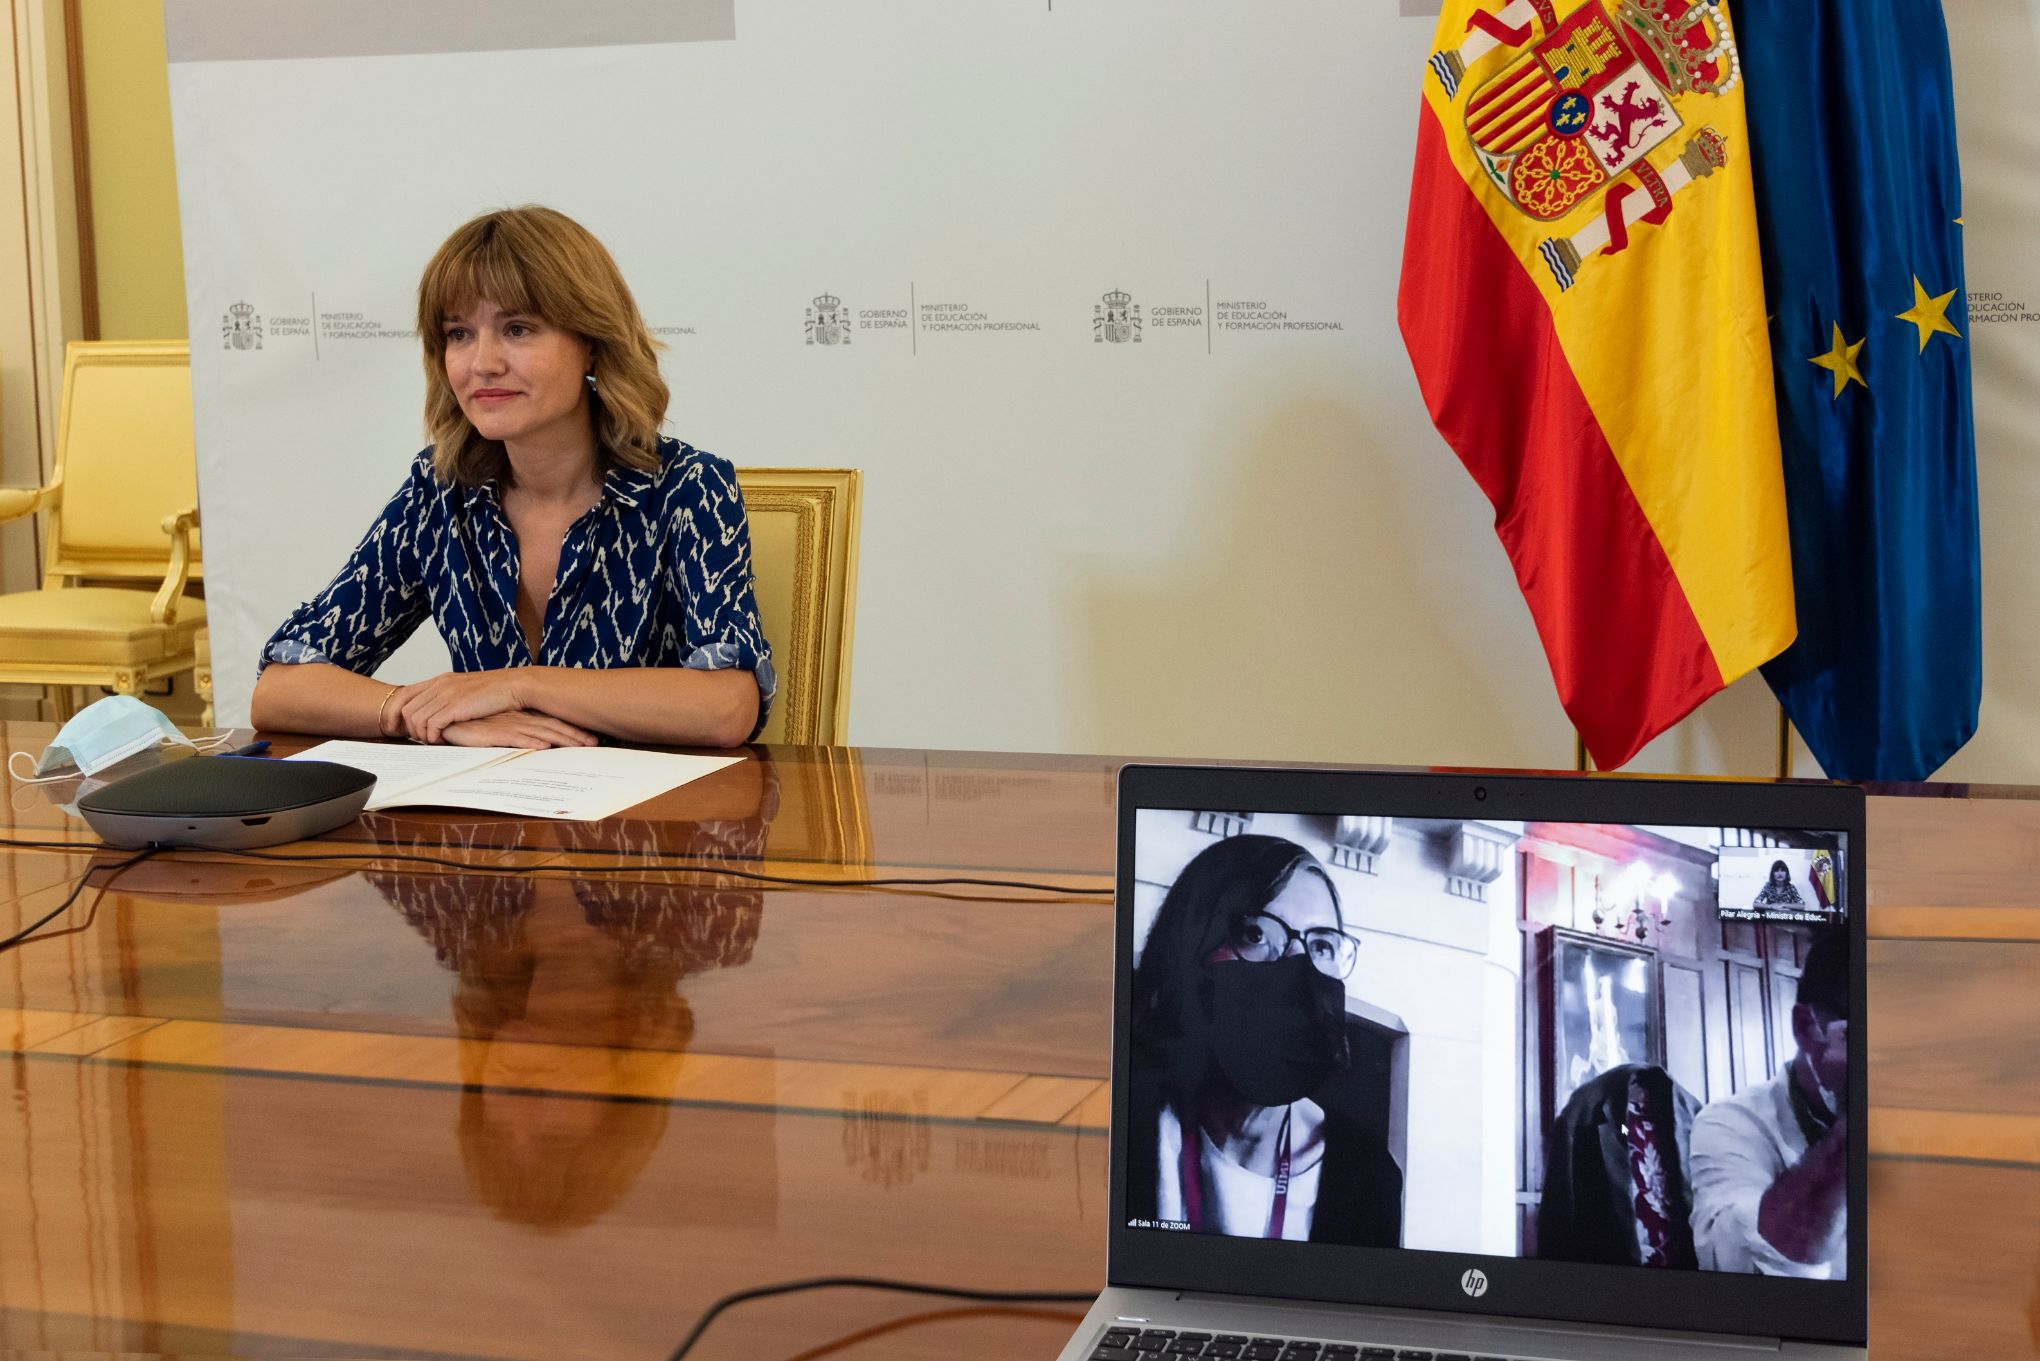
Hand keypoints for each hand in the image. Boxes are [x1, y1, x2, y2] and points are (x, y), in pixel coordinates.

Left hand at [391, 669, 534, 743]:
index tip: (394, 727)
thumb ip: (448, 698)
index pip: (404, 694)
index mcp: (440, 679)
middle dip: (406, 727)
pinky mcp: (455, 706)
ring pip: (416, 718)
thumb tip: (437, 714)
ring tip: (431, 740)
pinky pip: (431, 724)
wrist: (513, 686)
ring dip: (420, 734)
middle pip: (406, 708)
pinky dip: (432, 736)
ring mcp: (446, 694)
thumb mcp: (465, 690)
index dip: (394, 712)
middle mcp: (439, 685)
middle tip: (416, 739)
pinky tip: (440, 740)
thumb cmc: (494, 692)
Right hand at [437, 711, 599, 749]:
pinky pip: (516, 738)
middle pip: (552, 726)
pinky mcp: (491, 733)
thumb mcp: (496, 730)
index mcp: (520, 717)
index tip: (591, 738)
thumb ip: (515, 734)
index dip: (571, 730)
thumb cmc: (469, 725)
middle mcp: (516, 719)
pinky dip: (532, 742)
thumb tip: (539, 744)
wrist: (442, 720)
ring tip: (582, 745)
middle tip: (596, 743)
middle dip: (574, 735)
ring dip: (562, 739)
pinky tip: (546, 746)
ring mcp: (505, 725)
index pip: (551, 723)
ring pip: (540, 732)